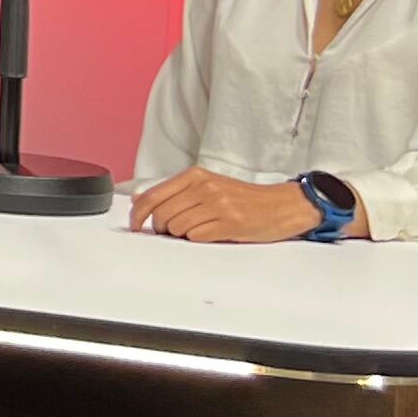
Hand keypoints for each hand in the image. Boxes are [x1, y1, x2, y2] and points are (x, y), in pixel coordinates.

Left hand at [131, 168, 335, 242]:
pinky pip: (197, 237)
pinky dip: (199, 240)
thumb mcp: (208, 186)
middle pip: (161, 216)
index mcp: (195, 176)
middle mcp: (204, 187)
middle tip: (176, 231)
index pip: (151, 196)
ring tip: (200, 230)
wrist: (282, 205)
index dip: (137, 215)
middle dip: (162, 229)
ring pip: (177, 228)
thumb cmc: (244, 198)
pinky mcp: (230, 223)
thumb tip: (137, 201)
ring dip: (182, 235)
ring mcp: (217, 204)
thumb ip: (174, 192)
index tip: (135, 227)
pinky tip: (212, 234)